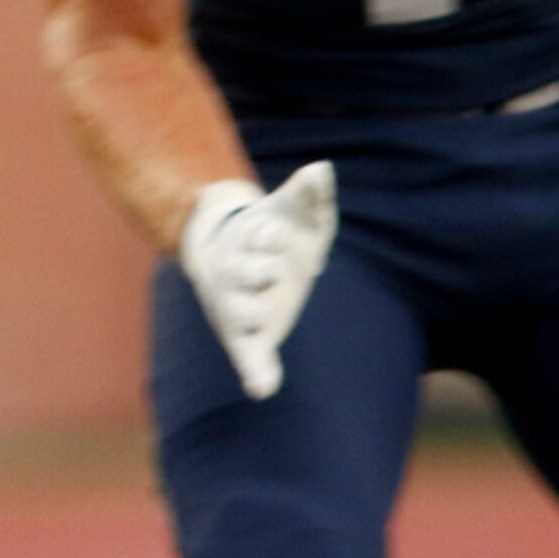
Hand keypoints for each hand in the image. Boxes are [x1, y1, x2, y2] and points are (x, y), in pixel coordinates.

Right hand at [178, 162, 335, 400]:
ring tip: (264, 325)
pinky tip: (263, 388)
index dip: (272, 237)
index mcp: (246, 245)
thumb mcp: (295, 211)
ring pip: (241, 314)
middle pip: (246, 274)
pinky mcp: (251, 336)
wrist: (246, 259)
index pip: (260, 241)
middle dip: (262, 269)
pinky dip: (255, 373)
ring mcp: (241, 309)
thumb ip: (308, 192)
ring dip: (252, 315)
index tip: (276, 233)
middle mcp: (236, 278)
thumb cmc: (277, 233)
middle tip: (274, 269)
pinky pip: (248, 356)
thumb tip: (322, 169)